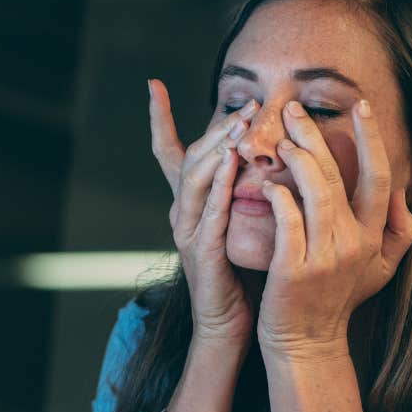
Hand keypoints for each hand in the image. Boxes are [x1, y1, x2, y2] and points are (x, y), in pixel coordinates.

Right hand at [148, 78, 260, 347]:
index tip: (153, 85)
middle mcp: (182, 213)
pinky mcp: (201, 252)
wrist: (229, 326)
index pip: (171, 154)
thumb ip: (240, 195)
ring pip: (195, 178)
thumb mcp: (238, 227)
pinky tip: (231, 161)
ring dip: (218, 147)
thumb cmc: (239, 277)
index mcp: (190, 206)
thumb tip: (259, 159)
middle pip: (190, 157)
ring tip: (240, 122)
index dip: (161, 120)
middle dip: (216, 127)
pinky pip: (210, 211)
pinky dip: (219, 184)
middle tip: (246, 103)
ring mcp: (188, 232)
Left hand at [256, 98, 411, 359]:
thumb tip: (404, 196)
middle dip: (313, 135)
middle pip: (337, 175)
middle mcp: (353, 242)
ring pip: (314, 191)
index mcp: (373, 237)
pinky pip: (287, 219)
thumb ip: (399, 233)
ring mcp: (324, 256)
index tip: (361, 106)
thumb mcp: (380, 270)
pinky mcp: (294, 268)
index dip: (372, 138)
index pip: (380, 177)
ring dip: (295, 158)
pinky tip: (268, 184)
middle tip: (292, 110)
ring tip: (278, 140)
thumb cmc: (337, 300)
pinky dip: (277, 196)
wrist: (307, 342)